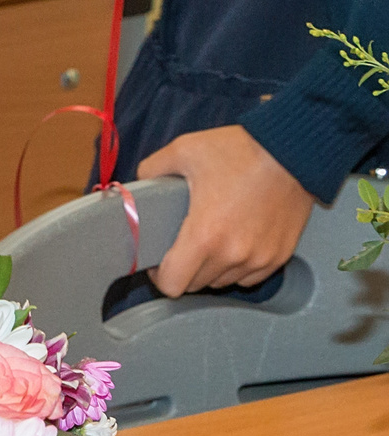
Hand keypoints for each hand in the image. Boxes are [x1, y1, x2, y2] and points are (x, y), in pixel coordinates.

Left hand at [136, 125, 315, 293]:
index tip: (159, 263)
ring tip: (210, 240)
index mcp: (205, 236)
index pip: (172, 285)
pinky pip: (250, 276)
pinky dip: (238, 267)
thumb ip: (152, 170)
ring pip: (223, 281)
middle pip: (196, 284)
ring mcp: (260, 258)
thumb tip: (141, 183)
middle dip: (184, 269)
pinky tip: (233, 243)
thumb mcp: (184, 150)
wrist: (296, 150)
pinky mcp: (281, 255)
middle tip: (182, 245)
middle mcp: (234, 254)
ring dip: (212, 268)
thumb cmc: (244, 151)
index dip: (159, 276)